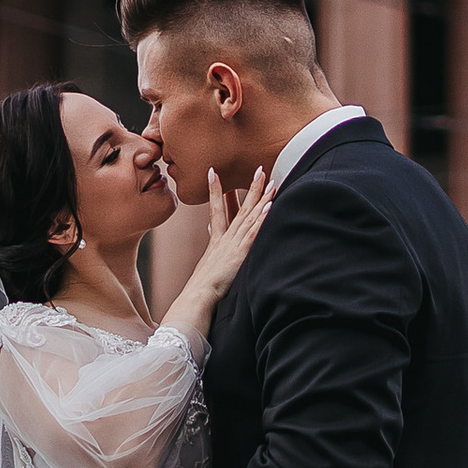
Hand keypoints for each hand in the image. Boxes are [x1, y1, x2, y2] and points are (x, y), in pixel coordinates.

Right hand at [174, 164, 270, 325]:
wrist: (196, 299)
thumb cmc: (202, 288)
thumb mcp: (206, 264)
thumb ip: (211, 247)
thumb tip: (210, 232)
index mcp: (216, 241)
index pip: (216, 210)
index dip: (215, 191)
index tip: (213, 172)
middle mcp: (225, 239)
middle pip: (239, 208)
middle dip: (249, 188)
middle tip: (258, 169)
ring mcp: (233, 245)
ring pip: (249, 217)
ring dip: (261, 198)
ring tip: (270, 181)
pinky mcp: (240, 255)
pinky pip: (253, 233)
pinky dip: (261, 220)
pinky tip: (269, 207)